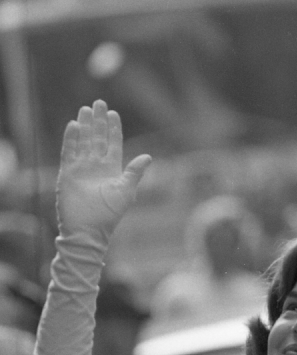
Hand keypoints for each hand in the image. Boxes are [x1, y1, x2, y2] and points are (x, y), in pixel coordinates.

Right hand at [56, 99, 150, 239]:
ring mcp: (81, 168)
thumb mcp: (126, 191)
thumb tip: (148, 156)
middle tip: (98, 102)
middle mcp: (96, 166)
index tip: (113, 113)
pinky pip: (69, 152)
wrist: (89, 230)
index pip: (113, 144)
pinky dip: (71, 139)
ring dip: (85, 126)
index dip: (113, 129)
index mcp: (112, 169)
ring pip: (83, 141)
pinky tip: (74, 125)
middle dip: (98, 121)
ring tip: (85, 109)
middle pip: (97, 138)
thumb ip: (135, 172)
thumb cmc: (110, 214)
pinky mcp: (68, 173)